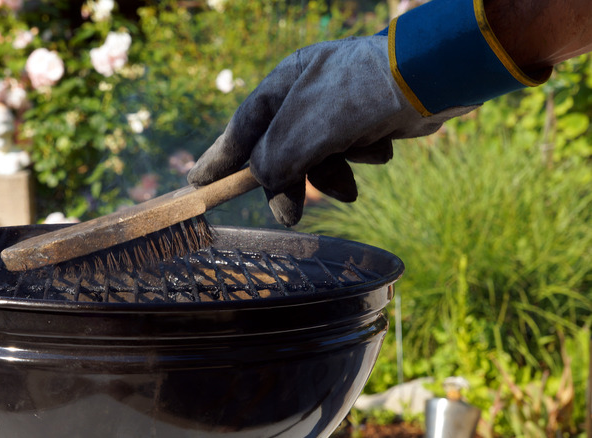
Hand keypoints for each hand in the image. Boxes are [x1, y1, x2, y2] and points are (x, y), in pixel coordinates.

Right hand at [187, 35, 473, 225]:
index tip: (200, 182)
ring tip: (349, 189)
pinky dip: (358, 158)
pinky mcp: (366, 118)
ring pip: (316, 155)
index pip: (243, 126)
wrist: (428, 79)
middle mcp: (307, 93)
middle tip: (290, 215)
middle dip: (290, 182)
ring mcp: (338, 106)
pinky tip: (379, 149)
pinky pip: (347, 151)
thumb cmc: (356, 97)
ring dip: (331, 175)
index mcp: (284, 83)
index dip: (220, 157)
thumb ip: (273, 161)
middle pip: (281, 148)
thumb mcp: (302, 132)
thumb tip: (263, 182)